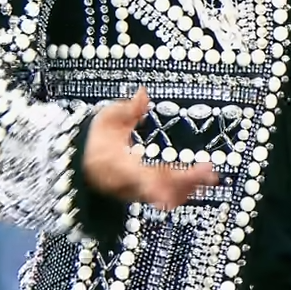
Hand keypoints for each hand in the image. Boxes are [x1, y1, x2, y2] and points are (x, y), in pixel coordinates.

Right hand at [81, 88, 218, 210]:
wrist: (80, 161)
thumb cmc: (94, 140)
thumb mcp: (107, 119)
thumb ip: (126, 109)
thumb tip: (142, 93)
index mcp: (119, 166)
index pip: (143, 178)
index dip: (161, 184)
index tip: (178, 185)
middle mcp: (130, 185)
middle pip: (161, 189)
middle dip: (186, 182)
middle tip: (209, 172)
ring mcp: (137, 192)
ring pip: (166, 195)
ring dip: (189, 188)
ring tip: (210, 177)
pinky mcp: (143, 193)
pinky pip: (166, 195)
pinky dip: (184, 190)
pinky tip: (199, 184)